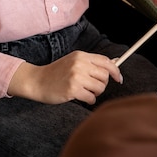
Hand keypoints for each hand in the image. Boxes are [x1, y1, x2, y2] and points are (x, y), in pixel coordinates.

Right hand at [7, 50, 122, 104]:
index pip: (106, 61)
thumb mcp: (73, 62)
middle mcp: (79, 64)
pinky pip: (91, 98)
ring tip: (83, 91)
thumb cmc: (57, 73)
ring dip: (95, 93)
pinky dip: (88, 100)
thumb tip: (114, 63)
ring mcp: (76, 77)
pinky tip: (79, 96)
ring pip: (100, 88)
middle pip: (105, 76)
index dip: (115, 71)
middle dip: (102, 84)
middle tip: (92, 86)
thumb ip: (91, 63)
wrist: (38, 81)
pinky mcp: (72, 89)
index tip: (119, 79)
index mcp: (81, 56)